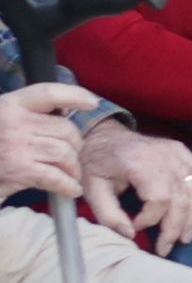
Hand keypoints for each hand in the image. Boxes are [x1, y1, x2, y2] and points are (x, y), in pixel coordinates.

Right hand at [0, 82, 93, 201]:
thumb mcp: (4, 119)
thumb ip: (30, 114)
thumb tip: (66, 112)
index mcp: (10, 104)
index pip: (48, 93)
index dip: (74, 95)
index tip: (91, 102)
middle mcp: (14, 122)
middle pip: (65, 129)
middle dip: (75, 144)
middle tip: (72, 155)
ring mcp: (17, 146)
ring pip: (65, 152)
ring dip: (73, 166)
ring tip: (70, 173)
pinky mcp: (19, 170)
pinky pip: (56, 177)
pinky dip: (67, 185)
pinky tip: (70, 189)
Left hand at [81, 121, 191, 253]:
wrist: (103, 135)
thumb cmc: (96, 162)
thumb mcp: (92, 189)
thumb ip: (109, 215)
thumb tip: (130, 235)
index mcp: (138, 162)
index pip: (159, 197)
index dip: (150, 219)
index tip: (135, 227)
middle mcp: (163, 155)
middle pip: (181, 197)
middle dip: (175, 226)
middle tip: (166, 247)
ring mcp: (176, 152)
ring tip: (184, 238)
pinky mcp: (183, 152)